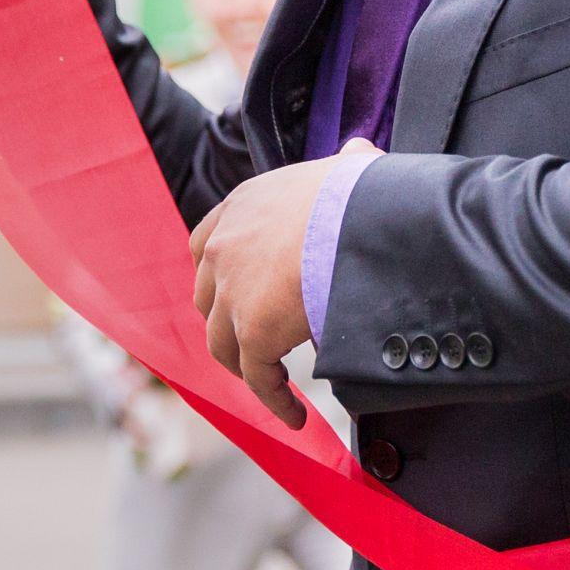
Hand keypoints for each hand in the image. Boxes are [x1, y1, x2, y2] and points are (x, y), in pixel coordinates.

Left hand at [189, 138, 379, 426]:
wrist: (361, 219)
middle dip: (228, 323)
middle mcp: (223, 246)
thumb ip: (346, 164)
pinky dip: (274, 400)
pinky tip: (295, 416)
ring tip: (274, 385)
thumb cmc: (363, 193)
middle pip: (208, 298)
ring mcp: (231, 291)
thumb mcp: (348, 169)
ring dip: (247, 367)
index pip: (205, 244)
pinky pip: (257, 377)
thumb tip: (358, 153)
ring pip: (223, 344)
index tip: (237, 295)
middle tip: (259, 344)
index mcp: (242, 205)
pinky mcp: (250, 332)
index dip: (219, 274)